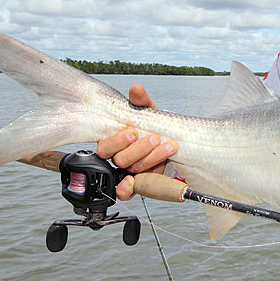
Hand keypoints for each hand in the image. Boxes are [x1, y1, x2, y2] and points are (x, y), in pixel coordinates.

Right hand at [95, 84, 178, 199]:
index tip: (133, 132)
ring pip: (131, 169)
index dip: (117, 140)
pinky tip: (133, 182)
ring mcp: (130, 170)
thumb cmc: (155, 126)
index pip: (105, 146)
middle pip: (119, 159)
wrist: (174, 140)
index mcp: (116, 140)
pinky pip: (127, 192)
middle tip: (154, 138)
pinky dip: (127, 189)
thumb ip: (142, 102)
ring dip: (151, 158)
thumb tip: (136, 89)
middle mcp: (120, 156)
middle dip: (139, 149)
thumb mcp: (150, 112)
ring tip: (168, 146)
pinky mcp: (141, 182)